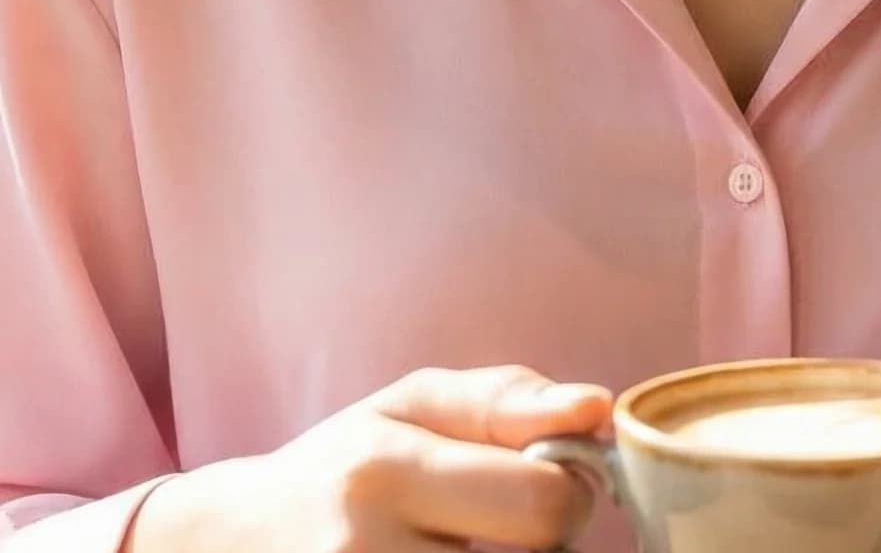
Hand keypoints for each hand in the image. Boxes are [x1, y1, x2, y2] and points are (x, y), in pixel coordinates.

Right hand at [124, 364, 612, 551]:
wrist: (223, 544)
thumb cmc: (341, 464)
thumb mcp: (413, 405)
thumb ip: (510, 401)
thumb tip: (599, 408)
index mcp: (388, 470)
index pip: (543, 503)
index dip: (572, 494)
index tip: (554, 483)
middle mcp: (364, 551)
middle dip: (546, 544)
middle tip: (511, 528)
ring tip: (461, 548)